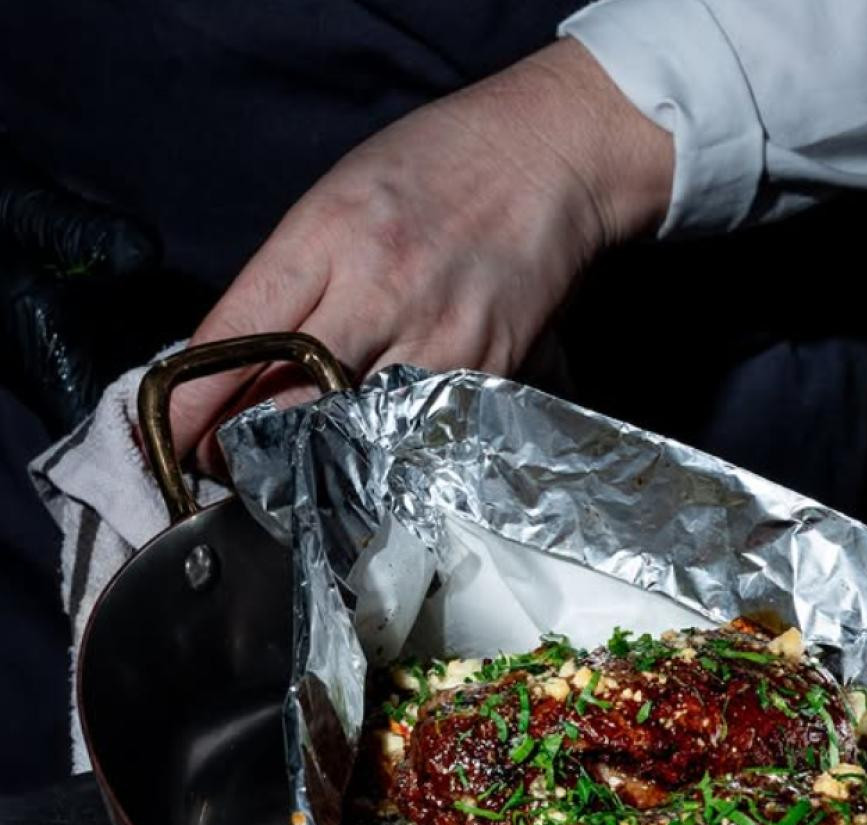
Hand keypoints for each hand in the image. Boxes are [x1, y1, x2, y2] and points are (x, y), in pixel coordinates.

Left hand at [170, 38, 672, 472]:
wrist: (547, 160)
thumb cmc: (434, 171)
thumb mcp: (336, 200)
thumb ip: (287, 278)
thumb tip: (232, 360)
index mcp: (328, 233)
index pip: (238, 335)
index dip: (194, 401)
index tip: (172, 438)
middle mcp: (381, 288)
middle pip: (290, 399)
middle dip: (246, 446)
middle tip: (225, 466)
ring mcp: (439, 338)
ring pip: (355, 433)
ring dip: (314, 463)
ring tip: (294, 473)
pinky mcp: (486, 374)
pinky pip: (419, 436)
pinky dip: (385, 455)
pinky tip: (371, 459)